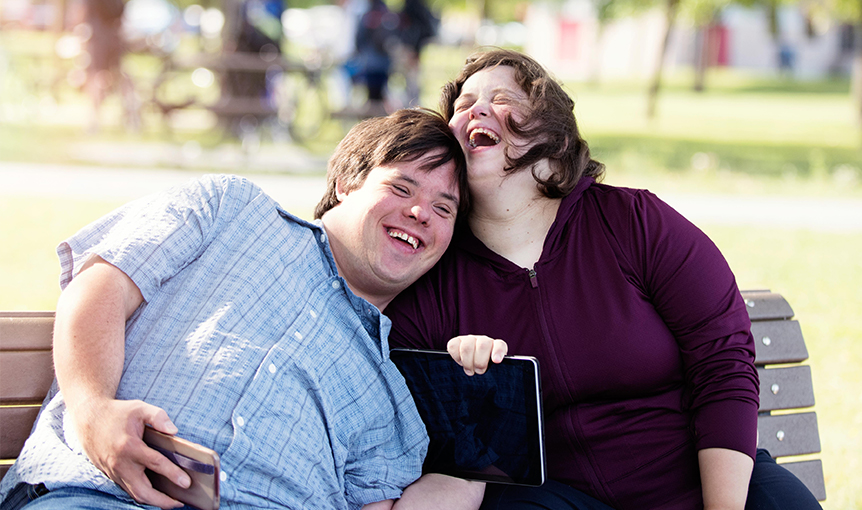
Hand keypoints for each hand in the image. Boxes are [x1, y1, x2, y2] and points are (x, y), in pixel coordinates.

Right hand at [72, 397, 190, 507]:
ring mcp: (114, 472)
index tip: (186, 482)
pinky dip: (143, 495)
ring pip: (135, 494)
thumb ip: (158, 417)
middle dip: (162, 501)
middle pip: (143, 491)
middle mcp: (120, 464)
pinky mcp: (111, 475)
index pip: (155, 463)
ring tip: (171, 502)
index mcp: (129, 446)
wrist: (89, 419)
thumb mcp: (139, 408)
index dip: (173, 474)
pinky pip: (128, 490)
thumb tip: (174, 431)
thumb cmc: (117, 413)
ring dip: (153, 501)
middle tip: (179, 503)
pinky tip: (155, 495)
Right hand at [447, 335, 506, 374]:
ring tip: (469, 370)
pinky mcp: (457, 341)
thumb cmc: (485, 370)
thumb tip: (497, 374)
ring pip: (467, 346)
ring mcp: (469, 339)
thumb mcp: (494, 371)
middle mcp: (483, 340)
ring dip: (467, 361)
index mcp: (496, 346)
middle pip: (482, 345)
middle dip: (480, 362)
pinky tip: (461, 363)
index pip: (500, 345)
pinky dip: (456, 356)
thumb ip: (497, 372)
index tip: (496, 361)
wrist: (473, 365)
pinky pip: (453, 345)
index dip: (498, 352)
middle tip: (479, 372)